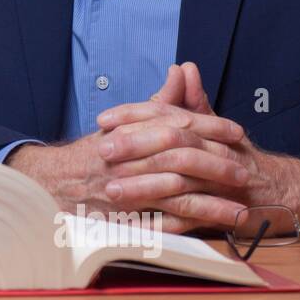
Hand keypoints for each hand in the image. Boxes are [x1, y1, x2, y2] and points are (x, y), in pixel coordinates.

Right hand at [5, 105, 250, 232]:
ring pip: (175, 191)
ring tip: (241, 205)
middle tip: (244, 169)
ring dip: (211, 200)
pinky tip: (216, 228)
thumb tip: (181, 71)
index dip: (209, 127)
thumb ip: (156, 101)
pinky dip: (192, 225)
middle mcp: (126, 158)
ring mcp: (125, 189)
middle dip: (216, 164)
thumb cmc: (94, 153)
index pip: (174, 123)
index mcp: (127, 130)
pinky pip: (164, 222)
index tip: (236, 132)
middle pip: (179, 156)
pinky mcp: (125, 216)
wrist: (55, 184)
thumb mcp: (124, 122)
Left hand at [98, 63, 299, 229]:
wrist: (287, 192)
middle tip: (103, 151)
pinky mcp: (228, 214)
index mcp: (210, 129)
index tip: (103, 120)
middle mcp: (218, 151)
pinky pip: (194, 220)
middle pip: (175, 142)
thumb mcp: (216, 127)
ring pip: (182, 181)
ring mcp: (224, 184)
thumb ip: (192, 102)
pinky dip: (167, 224)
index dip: (134, 115)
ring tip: (112, 191)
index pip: (168, 114)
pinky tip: (138, 225)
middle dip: (136, 146)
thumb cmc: (240, 159)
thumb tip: (182, 67)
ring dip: (145, 186)